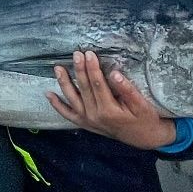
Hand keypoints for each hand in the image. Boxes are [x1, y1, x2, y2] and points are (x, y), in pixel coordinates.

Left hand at [47, 50, 177, 148]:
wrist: (142, 138)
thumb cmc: (144, 119)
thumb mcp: (141, 105)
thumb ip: (127, 90)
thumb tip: (115, 74)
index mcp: (109, 111)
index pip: (97, 84)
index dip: (92, 68)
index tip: (89, 53)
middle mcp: (94, 116)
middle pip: (84, 88)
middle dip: (79, 69)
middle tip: (76, 54)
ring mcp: (87, 120)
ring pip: (72, 99)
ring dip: (64, 83)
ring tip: (58, 68)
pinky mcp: (84, 123)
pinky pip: (67, 114)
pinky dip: (57, 105)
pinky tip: (48, 94)